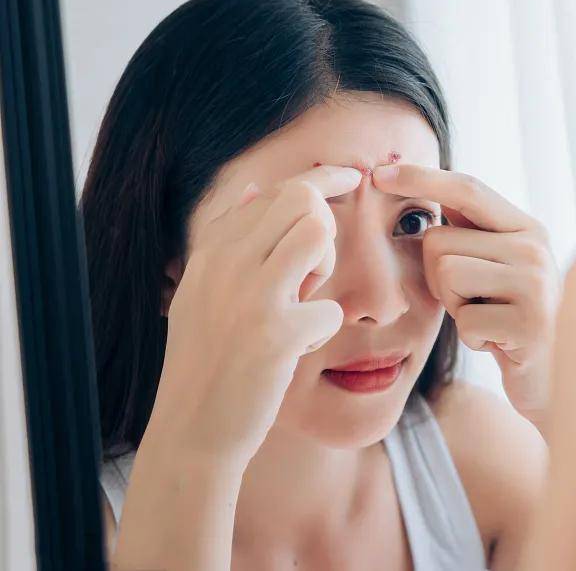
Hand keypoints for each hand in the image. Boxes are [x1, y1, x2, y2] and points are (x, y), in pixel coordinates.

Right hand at [143, 165, 362, 466]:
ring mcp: (249, 295)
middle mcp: (226, 263)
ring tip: (303, 302)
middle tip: (311, 272)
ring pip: (318, 232)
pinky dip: (323, 329)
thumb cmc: (207, 360)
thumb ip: (229, 240)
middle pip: (301, 199)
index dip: (322, 179)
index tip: (351, 177)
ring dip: (326, 267)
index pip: (274, 190)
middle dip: (325, 227)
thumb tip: (253, 186)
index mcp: (211, 252)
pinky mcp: (275, 334)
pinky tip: (297, 349)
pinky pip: (330, 307)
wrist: (191, 431)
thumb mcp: (203, 291)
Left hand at [372, 165, 559, 430]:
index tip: (377, 173)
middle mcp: (536, 247)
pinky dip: (472, 338)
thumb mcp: (491, 266)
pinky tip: (497, 343)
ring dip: (454, 307)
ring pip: (447, 276)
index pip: (467, 189)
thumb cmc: (507, 318)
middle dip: (438, 278)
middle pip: (439, 242)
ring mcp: (538, 284)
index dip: (420, 177)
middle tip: (475, 302)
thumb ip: (465, 230)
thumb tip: (408, 181)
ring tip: (487, 319)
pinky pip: (464, 321)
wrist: (553, 377)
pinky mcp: (531, 324)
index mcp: (526, 227)